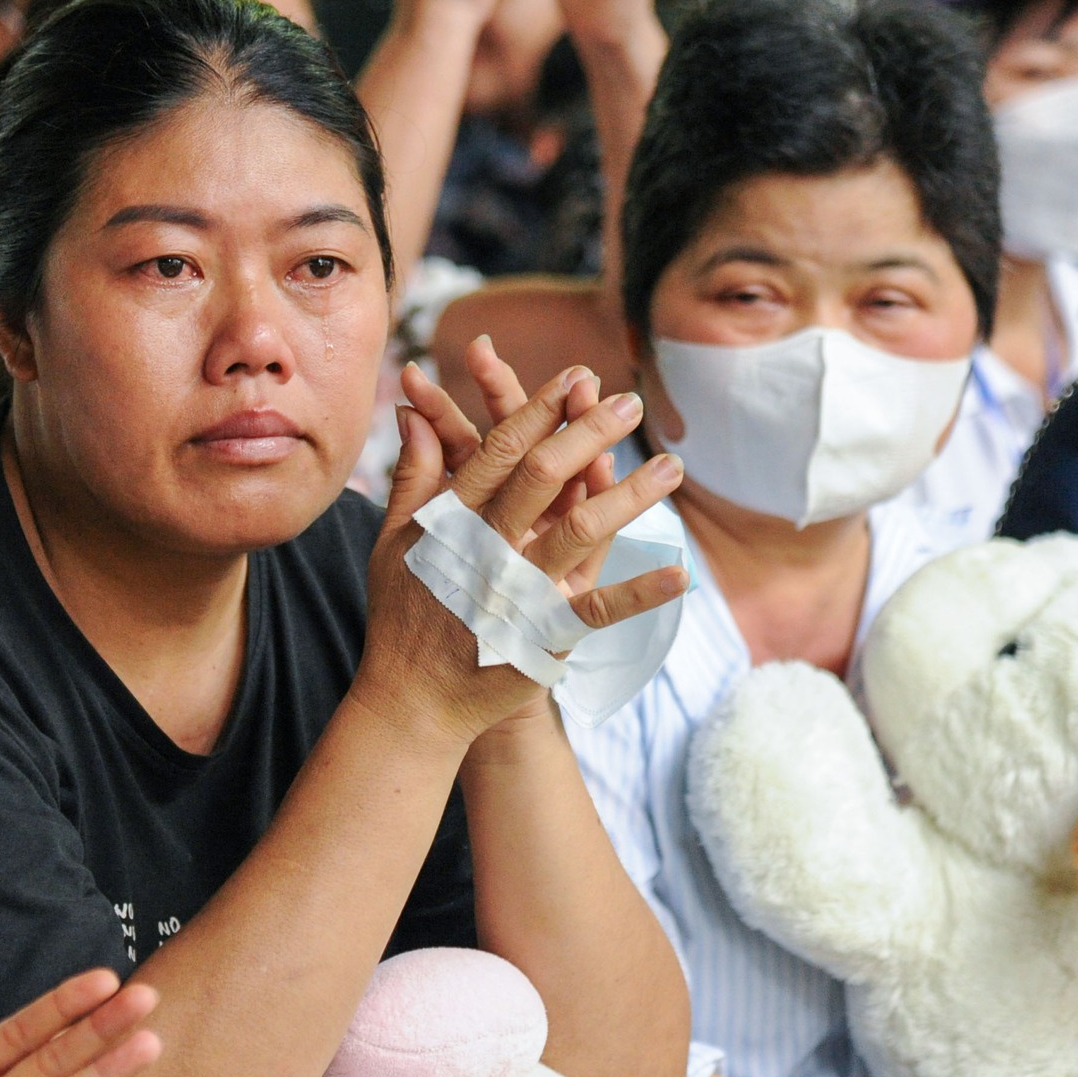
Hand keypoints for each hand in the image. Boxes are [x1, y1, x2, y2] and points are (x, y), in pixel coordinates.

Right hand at [360, 352, 684, 745]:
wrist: (414, 700)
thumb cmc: (405, 614)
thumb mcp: (396, 540)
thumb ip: (414, 476)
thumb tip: (413, 413)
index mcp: (452, 520)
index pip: (500, 451)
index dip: (540, 410)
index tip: (577, 376)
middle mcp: (487, 548)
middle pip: (543, 475)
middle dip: (589, 431)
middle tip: (631, 401)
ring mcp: (519, 591)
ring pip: (581, 530)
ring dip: (631, 495)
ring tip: (671, 466)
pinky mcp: (544, 634)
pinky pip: (601, 609)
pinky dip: (642, 592)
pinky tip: (681, 572)